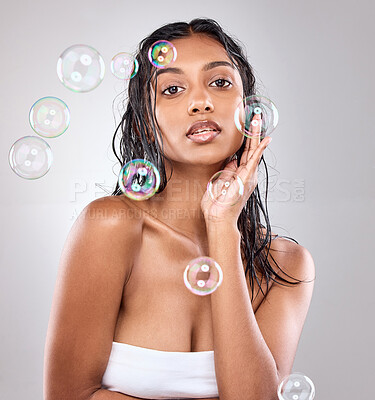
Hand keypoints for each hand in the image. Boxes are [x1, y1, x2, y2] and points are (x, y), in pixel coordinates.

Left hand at [201, 113, 271, 227]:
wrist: (218, 218)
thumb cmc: (216, 205)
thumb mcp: (218, 183)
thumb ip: (226, 172)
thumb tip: (231, 161)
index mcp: (238, 174)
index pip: (243, 152)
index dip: (245, 138)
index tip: (246, 125)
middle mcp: (246, 174)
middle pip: (250, 148)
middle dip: (253, 132)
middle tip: (255, 116)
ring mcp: (248, 176)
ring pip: (253, 151)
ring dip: (256, 134)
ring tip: (257, 120)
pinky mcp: (246, 178)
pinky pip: (254, 160)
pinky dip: (259, 149)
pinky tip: (265, 139)